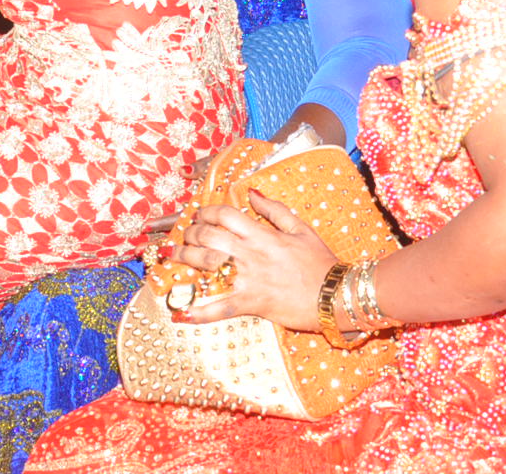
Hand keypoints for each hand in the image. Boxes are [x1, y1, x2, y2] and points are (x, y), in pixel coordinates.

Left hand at [161, 191, 335, 331]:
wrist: (334, 295)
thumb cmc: (320, 262)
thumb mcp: (301, 228)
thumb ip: (274, 210)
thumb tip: (252, 193)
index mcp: (262, 235)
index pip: (225, 215)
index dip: (207, 212)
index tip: (199, 215)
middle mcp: (251, 254)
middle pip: (209, 237)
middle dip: (191, 234)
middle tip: (184, 236)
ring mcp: (248, 279)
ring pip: (207, 266)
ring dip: (184, 260)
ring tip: (172, 257)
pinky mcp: (250, 303)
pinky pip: (219, 308)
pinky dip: (199, 311)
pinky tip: (180, 312)